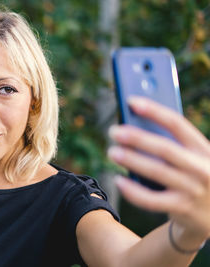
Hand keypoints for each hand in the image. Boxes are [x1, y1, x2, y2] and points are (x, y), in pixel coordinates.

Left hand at [108, 96, 209, 240]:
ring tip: (112, 151)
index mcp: (204, 149)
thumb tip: (134, 126)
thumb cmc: (196, 177)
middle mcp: (202, 168)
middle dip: (137, 137)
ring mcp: (193, 190)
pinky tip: (118, 180)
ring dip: (132, 160)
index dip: (153, 111)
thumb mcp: (195, 158)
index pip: (177, 124)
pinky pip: (152, 200)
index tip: (131, 101)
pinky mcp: (182, 209)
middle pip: (165, 148)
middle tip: (113, 131)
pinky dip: (133, 191)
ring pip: (157, 172)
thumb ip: (173, 143)